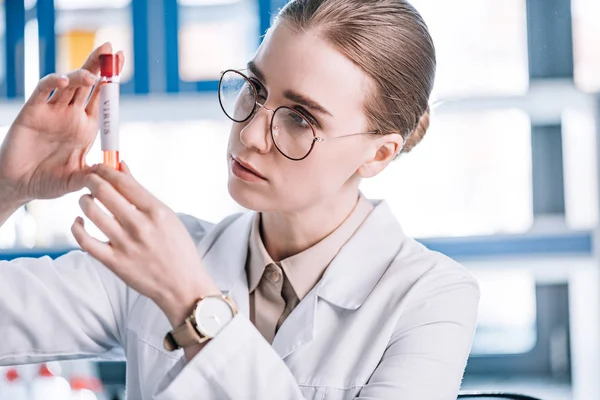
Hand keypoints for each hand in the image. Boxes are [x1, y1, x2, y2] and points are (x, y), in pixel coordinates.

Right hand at [0, 43, 124, 203]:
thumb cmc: (48, 182)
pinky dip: (52, 83)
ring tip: (94, 74)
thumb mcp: (78, 179)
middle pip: (88, 84)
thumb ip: (95, 174)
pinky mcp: (32, 111)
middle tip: (109, 48)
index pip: (102, 98)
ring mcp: (52, 111)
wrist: (19, 186)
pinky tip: (63, 80)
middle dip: (99, 66)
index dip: (112, 80)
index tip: (121, 59)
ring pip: (69, 84)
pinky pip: (42, 91)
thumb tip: (117, 172)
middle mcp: (71, 115)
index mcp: (86, 127)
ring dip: (81, 74)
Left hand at [71, 162, 219, 326]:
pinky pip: (85, 240)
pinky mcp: (114, 262)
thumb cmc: (178, 250)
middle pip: (104, 192)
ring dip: (84, 200)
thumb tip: (123, 169)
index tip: (100, 166)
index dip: (107, 169)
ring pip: (91, 212)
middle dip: (91, 179)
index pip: (124, 182)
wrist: (183, 286)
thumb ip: (143, 194)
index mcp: (157, 212)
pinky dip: (77, 227)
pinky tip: (79, 222)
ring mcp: (126, 245)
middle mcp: (140, 226)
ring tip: (87, 199)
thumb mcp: (168, 217)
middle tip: (89, 178)